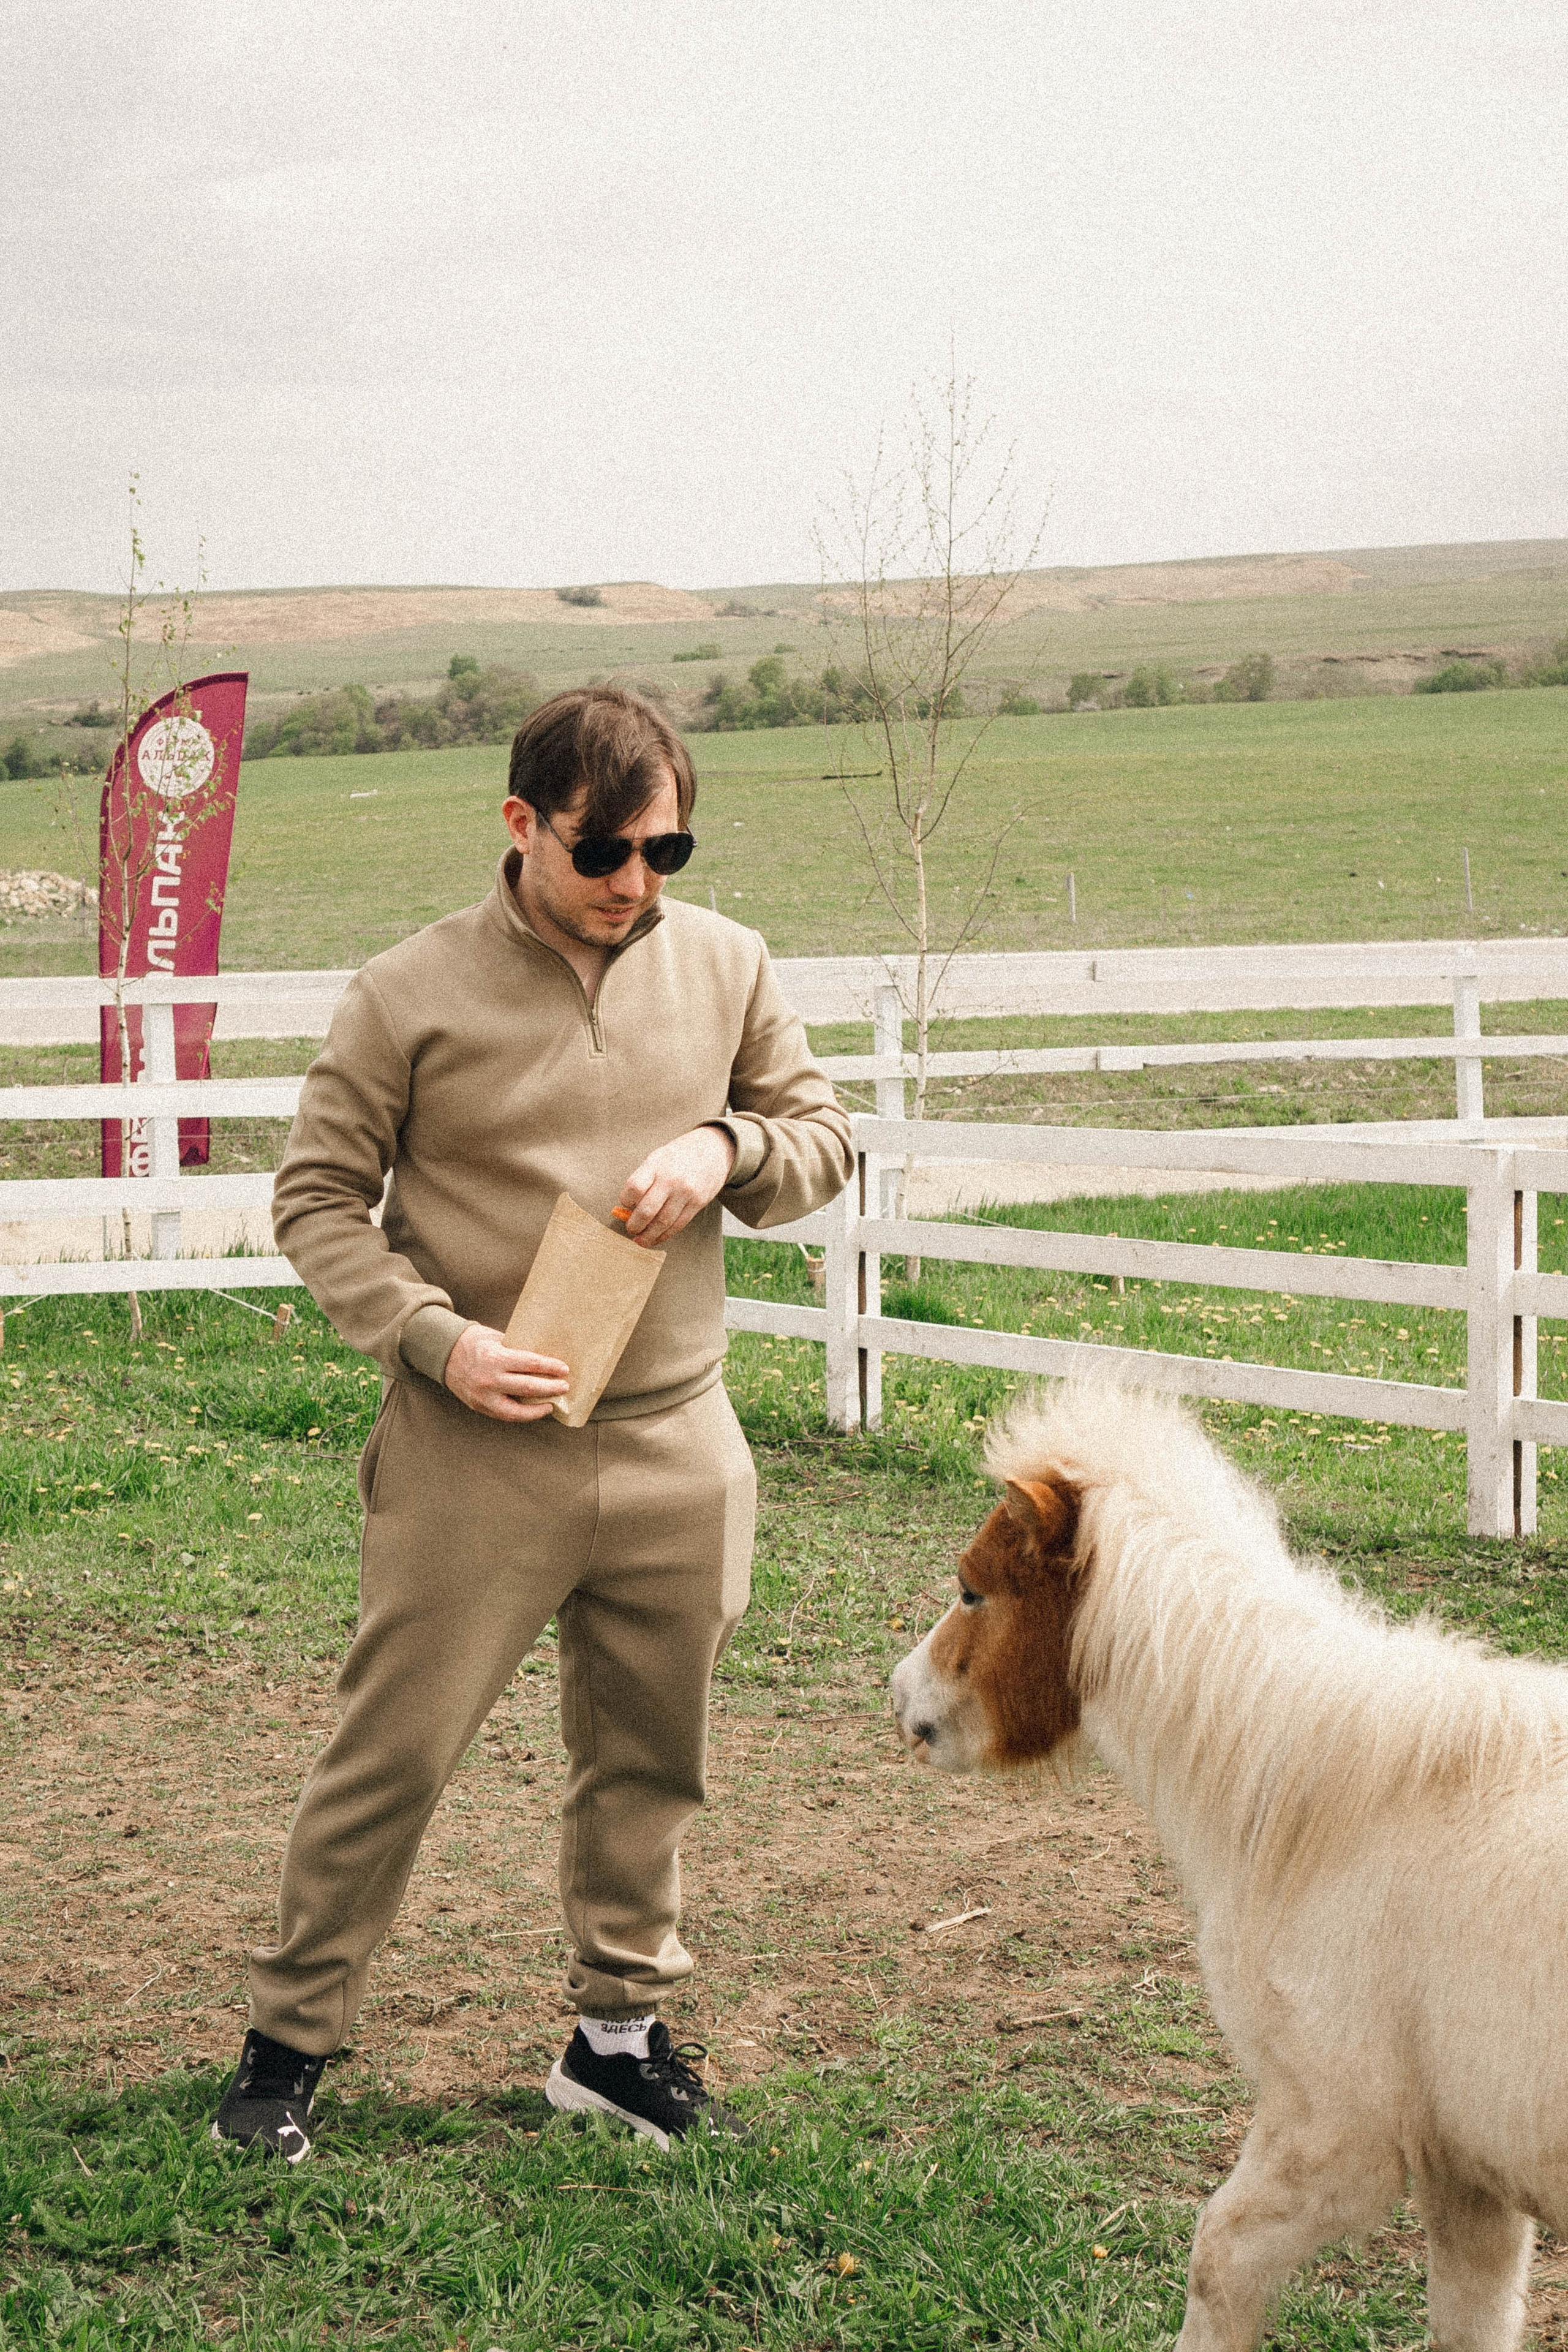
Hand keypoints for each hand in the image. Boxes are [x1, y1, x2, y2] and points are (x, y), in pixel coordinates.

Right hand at [444, 1324, 569, 1421]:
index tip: (564, 1369)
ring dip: (538, 1408)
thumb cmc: (474, 1342)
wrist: (444, 1354)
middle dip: (550, 1388)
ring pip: (517, 1410)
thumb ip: (516, 1348)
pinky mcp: (480, 1406)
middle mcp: (489, 1379)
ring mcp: (484, 1396)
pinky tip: (534, 1410)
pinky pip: (505, 1415)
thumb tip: (544, 1357)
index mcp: (495, 1357)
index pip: (530, 1363)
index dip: (550, 1367)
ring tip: (551, 1404)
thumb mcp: (496, 1337)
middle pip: (528, 1387)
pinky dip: (522, 1414)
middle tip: (565, 1387)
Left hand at [617, 1124, 737, 1247]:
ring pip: (663, 1222)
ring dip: (649, 1236)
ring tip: (640, 1240)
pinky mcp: (698, 1203)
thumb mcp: (657, 1158)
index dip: (626, 1200)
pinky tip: (656, 1238)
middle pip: (647, 1210)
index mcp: (656, 1164)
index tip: (625, 1204)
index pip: (635, 1187)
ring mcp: (686, 1193)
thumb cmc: (678, 1156)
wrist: (713, 1150)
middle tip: (630, 1229)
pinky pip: (678, 1224)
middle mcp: (671, 1179)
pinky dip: (665, 1235)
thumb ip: (643, 1179)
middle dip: (635, 1225)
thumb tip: (628, 1208)